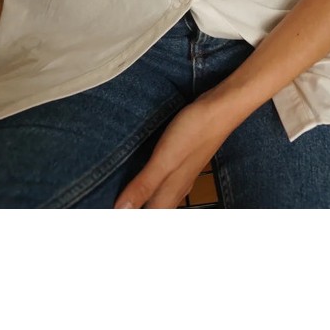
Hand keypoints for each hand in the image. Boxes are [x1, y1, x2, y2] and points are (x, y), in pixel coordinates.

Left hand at [114, 97, 231, 208]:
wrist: (220, 110)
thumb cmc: (193, 133)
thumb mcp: (164, 160)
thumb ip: (143, 186)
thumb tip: (120, 210)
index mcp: (169, 194)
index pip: (147, 219)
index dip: (127, 218)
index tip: (109, 213)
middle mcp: (175, 190)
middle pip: (152, 211)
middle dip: (132, 212)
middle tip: (111, 206)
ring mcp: (180, 176)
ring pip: (157, 197)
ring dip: (140, 200)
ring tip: (119, 195)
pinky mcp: (180, 162)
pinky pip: (161, 181)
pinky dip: (146, 183)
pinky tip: (139, 173)